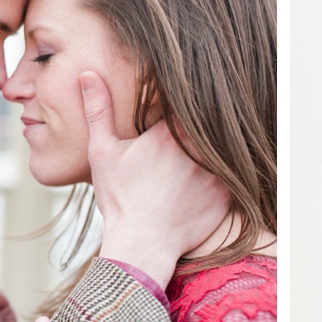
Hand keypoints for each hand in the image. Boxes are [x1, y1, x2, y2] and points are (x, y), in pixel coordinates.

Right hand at [82, 70, 229, 288]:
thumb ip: (99, 110)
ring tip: (191, 160)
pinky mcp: (226, 194)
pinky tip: (204, 181)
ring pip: (221, 147)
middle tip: (183, 137)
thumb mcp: (103, 152)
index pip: (182, 102)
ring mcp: (215, 172)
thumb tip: (89, 74)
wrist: (141, 246)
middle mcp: (196, 148)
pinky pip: (232, 175)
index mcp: (168, 132)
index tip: (172, 110)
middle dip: (198, 125)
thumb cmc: (119, 200)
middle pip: (207, 122)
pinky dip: (222, 174)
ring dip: (213, 148)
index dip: (180, 101)